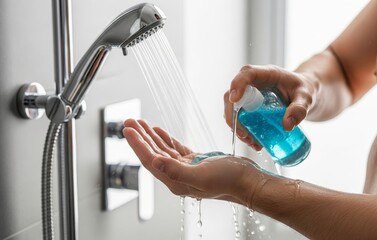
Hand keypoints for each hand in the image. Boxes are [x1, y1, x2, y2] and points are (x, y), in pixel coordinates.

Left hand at [123, 119, 261, 203]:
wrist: (248, 181)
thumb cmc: (229, 180)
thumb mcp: (202, 175)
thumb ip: (176, 170)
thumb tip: (155, 161)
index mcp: (176, 180)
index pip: (151, 160)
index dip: (138, 144)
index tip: (128, 129)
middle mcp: (178, 175)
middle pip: (153, 153)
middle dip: (140, 137)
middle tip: (129, 120)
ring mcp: (187, 168)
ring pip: (163, 149)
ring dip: (151, 136)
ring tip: (140, 122)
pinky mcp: (196, 162)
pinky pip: (176, 149)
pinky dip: (166, 138)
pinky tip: (159, 130)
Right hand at [224, 65, 317, 150]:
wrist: (302, 95)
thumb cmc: (303, 90)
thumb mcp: (306, 97)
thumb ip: (300, 108)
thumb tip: (287, 126)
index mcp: (266, 73)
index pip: (247, 73)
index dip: (237, 84)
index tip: (234, 99)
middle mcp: (253, 84)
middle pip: (232, 95)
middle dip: (233, 116)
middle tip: (243, 134)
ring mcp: (248, 96)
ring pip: (233, 110)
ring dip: (237, 127)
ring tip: (251, 142)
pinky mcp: (249, 108)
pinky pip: (240, 119)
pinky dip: (244, 132)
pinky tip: (254, 142)